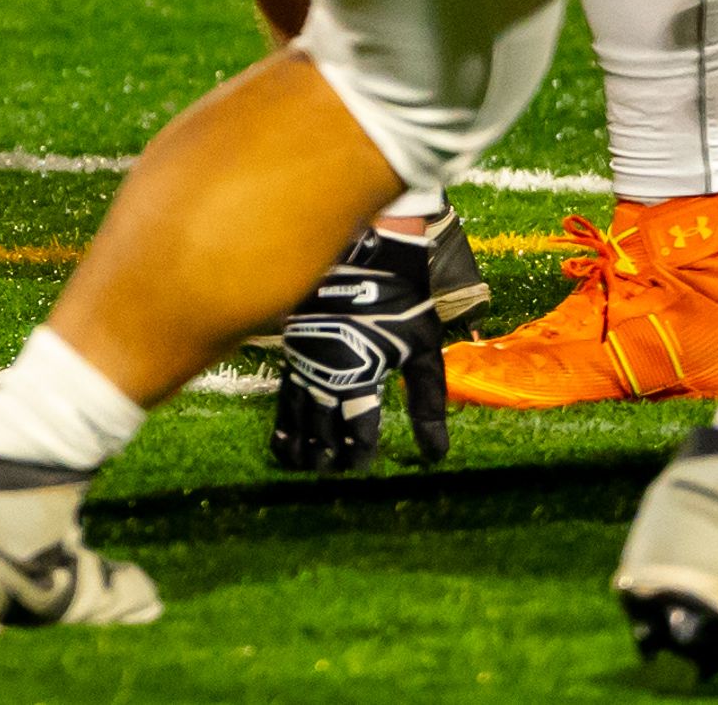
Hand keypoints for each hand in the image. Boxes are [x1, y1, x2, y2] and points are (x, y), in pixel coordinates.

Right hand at [269, 220, 461, 472]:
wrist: (367, 247)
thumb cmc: (402, 297)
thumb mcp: (422, 349)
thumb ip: (427, 403)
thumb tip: (437, 454)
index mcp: (361, 374)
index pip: (357, 426)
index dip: (359, 450)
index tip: (359, 466)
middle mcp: (327, 370)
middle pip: (322, 424)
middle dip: (326, 451)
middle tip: (328, 471)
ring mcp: (305, 356)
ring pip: (298, 409)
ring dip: (299, 439)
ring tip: (298, 463)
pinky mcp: (293, 343)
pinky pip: (284, 388)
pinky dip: (283, 414)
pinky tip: (281, 430)